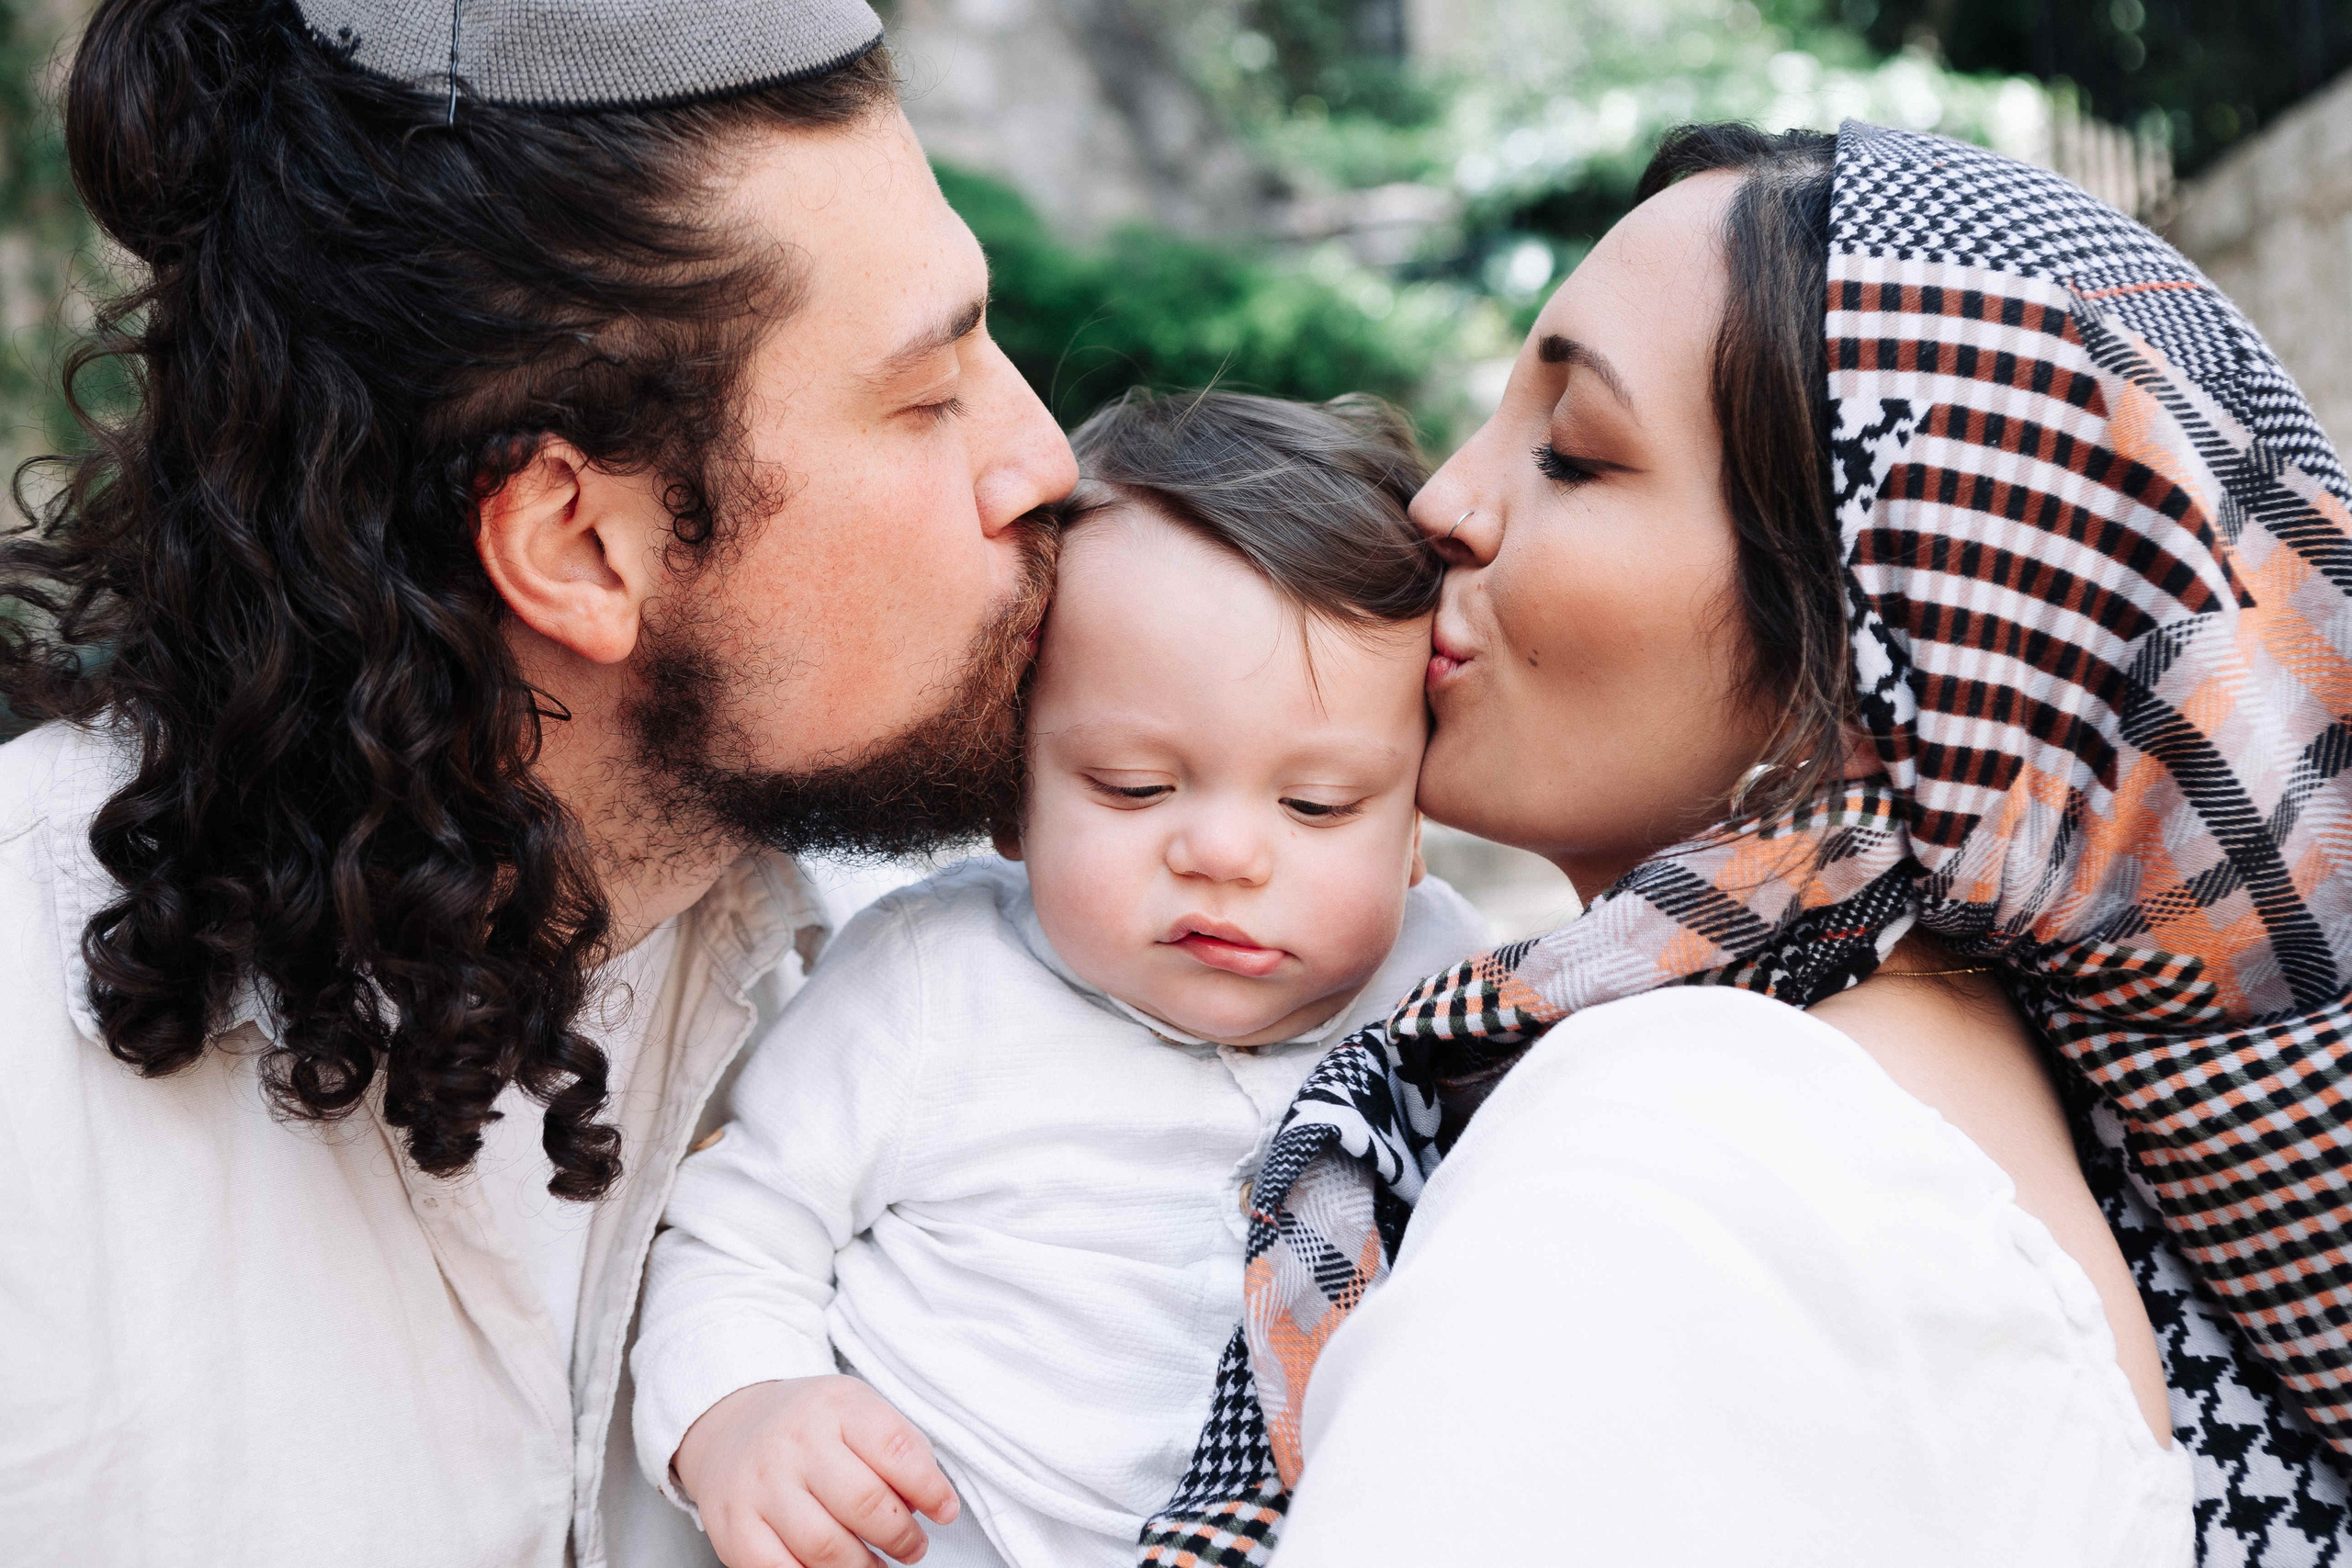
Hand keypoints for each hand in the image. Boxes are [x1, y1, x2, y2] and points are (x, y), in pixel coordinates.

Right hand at [674, 1376, 961, 1567]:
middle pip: (865, 1502)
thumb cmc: (811, 1426)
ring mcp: (761, 1486)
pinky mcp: (734, 1528)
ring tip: (878, 1565)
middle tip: (913, 1547)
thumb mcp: (859, 1411)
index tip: (945, 1511)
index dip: (931, 1488)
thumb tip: (934, 1504)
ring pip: (826, 1546)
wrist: (731, 1427)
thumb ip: (902, 1450)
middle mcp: (794, 1442)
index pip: (896, 1448)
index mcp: (836, 1407)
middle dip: (902, 1536)